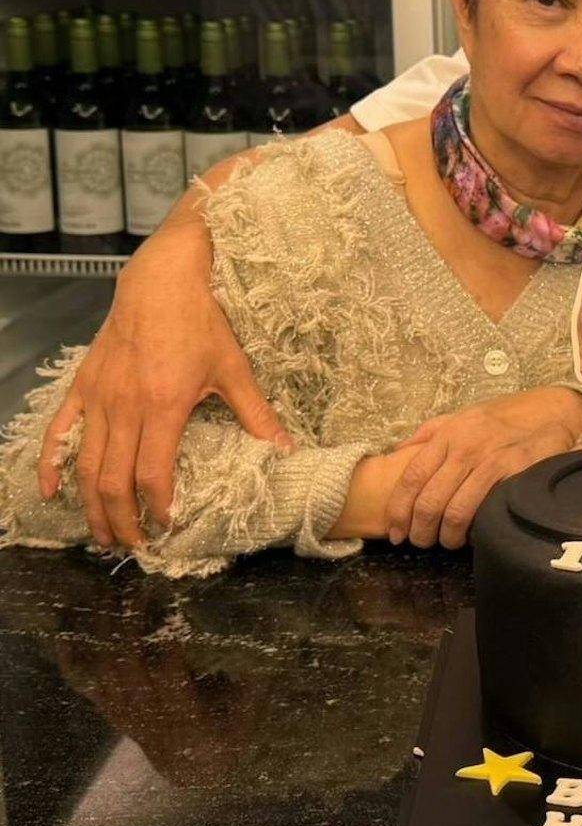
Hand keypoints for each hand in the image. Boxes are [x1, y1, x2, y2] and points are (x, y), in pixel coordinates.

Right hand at [37, 217, 292, 550]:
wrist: (163, 278)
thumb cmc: (201, 321)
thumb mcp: (234, 368)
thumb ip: (256, 414)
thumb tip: (287, 449)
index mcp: (164, 406)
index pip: (153, 475)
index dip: (157, 508)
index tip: (167, 528)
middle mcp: (125, 407)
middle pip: (113, 481)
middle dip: (121, 521)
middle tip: (132, 547)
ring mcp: (99, 397)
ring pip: (86, 465)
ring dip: (90, 506)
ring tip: (101, 534)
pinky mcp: (84, 385)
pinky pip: (59, 431)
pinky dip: (51, 464)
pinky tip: (49, 491)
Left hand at [385, 392, 581, 549]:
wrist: (550, 411)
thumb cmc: (504, 417)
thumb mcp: (463, 415)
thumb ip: (430, 432)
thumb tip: (398, 451)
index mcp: (447, 434)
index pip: (411, 477)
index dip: (399, 509)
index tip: (395, 532)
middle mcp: (464, 447)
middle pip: (429, 500)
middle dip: (419, 530)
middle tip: (420, 543)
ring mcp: (489, 461)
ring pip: (455, 510)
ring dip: (446, 536)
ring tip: (447, 542)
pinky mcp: (513, 474)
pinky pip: (485, 509)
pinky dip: (473, 530)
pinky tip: (472, 536)